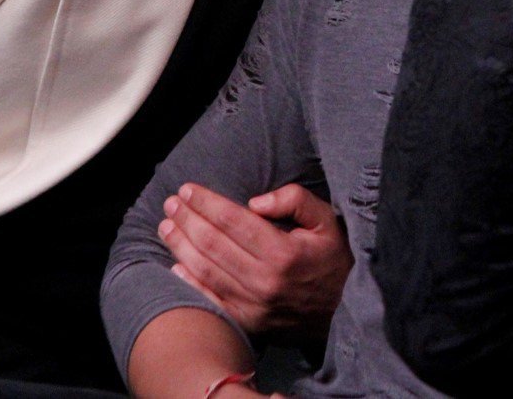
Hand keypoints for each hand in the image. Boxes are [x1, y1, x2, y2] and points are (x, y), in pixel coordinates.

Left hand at [159, 182, 352, 336]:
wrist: (346, 312)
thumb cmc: (334, 259)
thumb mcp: (327, 220)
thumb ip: (295, 200)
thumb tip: (255, 202)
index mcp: (284, 252)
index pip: (233, 221)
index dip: (206, 203)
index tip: (187, 189)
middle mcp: (265, 281)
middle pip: (214, 245)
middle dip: (188, 220)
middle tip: (170, 203)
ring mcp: (255, 306)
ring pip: (207, 271)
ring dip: (182, 247)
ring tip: (166, 226)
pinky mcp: (250, 323)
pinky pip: (213, 300)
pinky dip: (190, 283)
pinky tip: (175, 266)